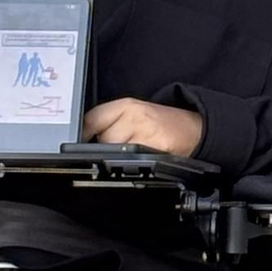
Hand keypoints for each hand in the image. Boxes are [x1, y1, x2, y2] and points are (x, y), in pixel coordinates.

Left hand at [80, 97, 204, 155]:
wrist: (196, 129)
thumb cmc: (164, 124)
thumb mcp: (135, 115)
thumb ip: (111, 123)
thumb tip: (84, 139)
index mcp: (126, 105)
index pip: (91, 118)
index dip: (81, 134)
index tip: (75, 145)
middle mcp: (134, 115)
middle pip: (101, 139)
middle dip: (104, 148)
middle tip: (120, 149)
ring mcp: (146, 130)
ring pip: (115, 152)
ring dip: (118, 160)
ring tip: (134, 155)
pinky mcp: (157, 146)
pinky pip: (133, 161)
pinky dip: (135, 165)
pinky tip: (144, 160)